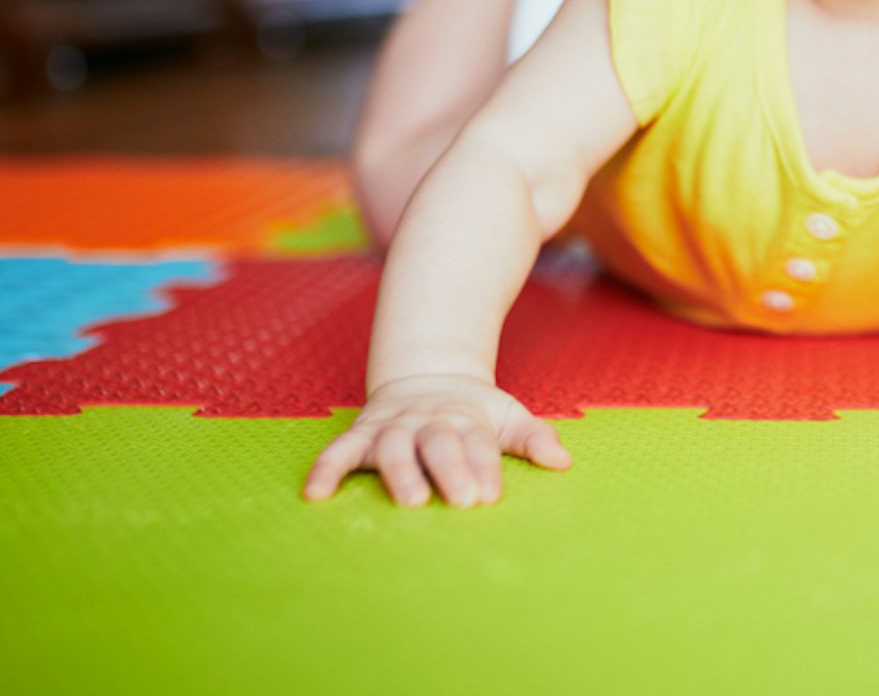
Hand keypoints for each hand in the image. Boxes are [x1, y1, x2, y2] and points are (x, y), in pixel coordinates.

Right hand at [302, 373, 570, 507]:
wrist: (426, 376)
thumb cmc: (470, 412)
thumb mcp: (505, 417)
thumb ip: (532, 438)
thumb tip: (563, 461)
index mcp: (465, 416)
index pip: (478, 441)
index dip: (484, 466)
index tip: (491, 495)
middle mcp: (427, 420)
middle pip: (439, 443)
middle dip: (450, 470)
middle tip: (463, 500)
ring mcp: (392, 426)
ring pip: (393, 446)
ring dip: (400, 472)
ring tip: (410, 501)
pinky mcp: (361, 434)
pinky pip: (338, 451)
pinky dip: (325, 470)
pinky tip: (315, 495)